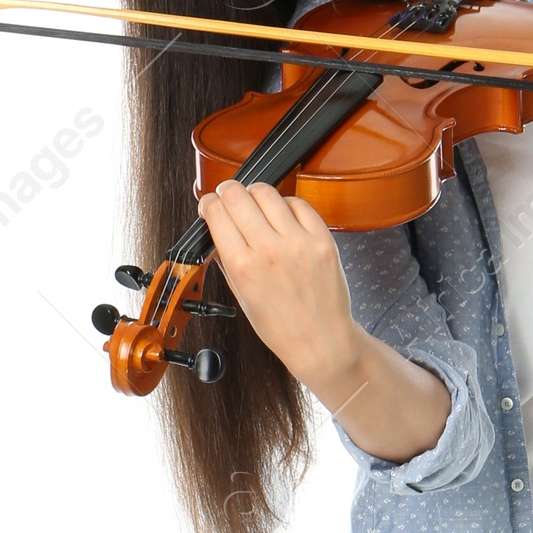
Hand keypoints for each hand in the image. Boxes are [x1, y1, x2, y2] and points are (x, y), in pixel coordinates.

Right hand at [197, 178, 361, 384]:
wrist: (321, 341)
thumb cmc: (281, 326)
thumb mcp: (241, 296)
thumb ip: (226, 259)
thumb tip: (216, 228)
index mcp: (243, 266)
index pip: (216, 212)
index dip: (209, 203)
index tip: (211, 205)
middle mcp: (269, 250)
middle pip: (237, 194)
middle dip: (228, 191)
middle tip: (230, 197)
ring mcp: (298, 243)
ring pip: (266, 192)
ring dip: (255, 193)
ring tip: (257, 205)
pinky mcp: (322, 239)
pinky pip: (299, 203)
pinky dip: (286, 204)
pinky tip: (283, 216)